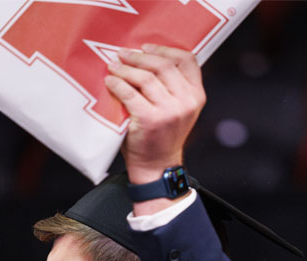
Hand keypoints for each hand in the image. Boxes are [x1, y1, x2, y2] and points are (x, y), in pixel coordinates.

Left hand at [104, 45, 204, 185]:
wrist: (156, 167)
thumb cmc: (161, 136)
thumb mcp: (178, 109)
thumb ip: (173, 87)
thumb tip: (147, 58)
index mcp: (197, 95)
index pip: (187, 60)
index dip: (164, 49)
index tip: (145, 47)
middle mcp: (186, 102)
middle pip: (163, 65)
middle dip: (140, 57)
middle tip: (122, 55)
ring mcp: (169, 111)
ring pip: (145, 77)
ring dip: (126, 69)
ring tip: (113, 67)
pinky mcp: (149, 120)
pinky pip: (130, 94)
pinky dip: (117, 84)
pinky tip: (110, 82)